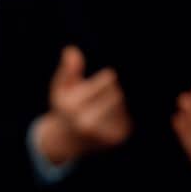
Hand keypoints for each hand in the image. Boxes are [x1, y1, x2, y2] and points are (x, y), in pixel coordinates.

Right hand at [35, 46, 131, 164]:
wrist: (68, 141)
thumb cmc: (66, 107)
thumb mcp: (61, 87)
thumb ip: (68, 69)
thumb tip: (72, 50)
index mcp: (73, 107)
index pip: (108, 81)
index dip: (107, 78)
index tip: (106, 78)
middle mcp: (87, 123)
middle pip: (117, 93)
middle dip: (112, 91)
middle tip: (104, 95)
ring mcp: (102, 134)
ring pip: (124, 105)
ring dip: (118, 103)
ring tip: (104, 107)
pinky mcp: (117, 138)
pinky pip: (129, 117)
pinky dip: (123, 114)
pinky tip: (110, 118)